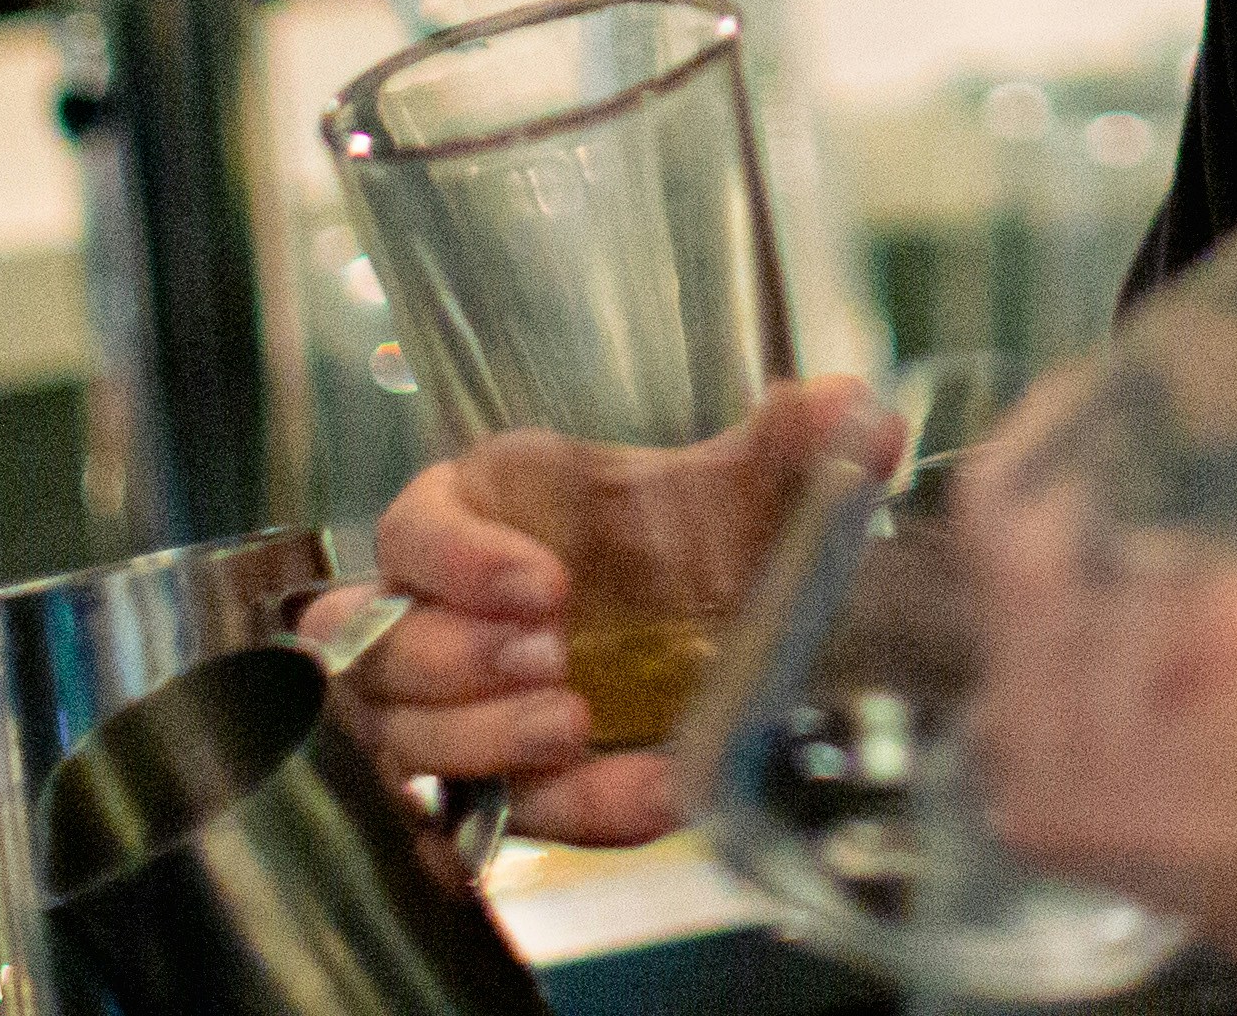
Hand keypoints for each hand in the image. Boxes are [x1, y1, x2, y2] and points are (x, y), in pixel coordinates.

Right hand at [310, 380, 894, 844]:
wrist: (696, 644)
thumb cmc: (674, 550)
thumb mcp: (730, 497)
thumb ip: (786, 449)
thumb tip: (850, 408)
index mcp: (467, 524)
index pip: (412, 533)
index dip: (461, 561)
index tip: (546, 585)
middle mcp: (429, 624)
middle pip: (386, 651)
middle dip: (460, 662)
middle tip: (552, 661)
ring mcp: (439, 721)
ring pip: (411, 746)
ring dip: (488, 743)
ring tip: (573, 727)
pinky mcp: (477, 799)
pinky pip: (481, 829)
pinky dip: (563, 814)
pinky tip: (639, 797)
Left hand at [950, 118, 1236, 964]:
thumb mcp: (1179, 448)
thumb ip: (1129, 587)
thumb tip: (1116, 767)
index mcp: (1019, 496)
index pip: (1011, 725)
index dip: (1106, 820)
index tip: (1203, 853)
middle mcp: (1041, 545)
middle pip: (1043, 795)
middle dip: (1160, 866)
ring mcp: (1120, 596)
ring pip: (1109, 828)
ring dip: (1217, 875)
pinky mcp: (1217, 647)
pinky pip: (1192, 827)